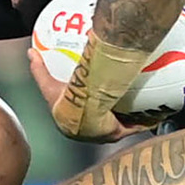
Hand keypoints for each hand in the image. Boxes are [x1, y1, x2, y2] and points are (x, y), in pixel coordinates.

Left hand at [27, 47, 147, 143]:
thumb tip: (31, 52)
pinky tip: (152, 112)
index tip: (95, 94)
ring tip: (137, 98)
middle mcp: (91, 131)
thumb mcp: (48, 84)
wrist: (82, 114)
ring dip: (128, 115)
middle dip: (111, 110)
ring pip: (120, 122)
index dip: (89, 107)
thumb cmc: (63, 104)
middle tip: (118, 93)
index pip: (83, 115)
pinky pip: (135, 126)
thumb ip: (38, 69)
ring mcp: (106, 133)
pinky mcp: (119, 133)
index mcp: (75, 124)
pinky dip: (144, 120)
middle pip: (104, 119)